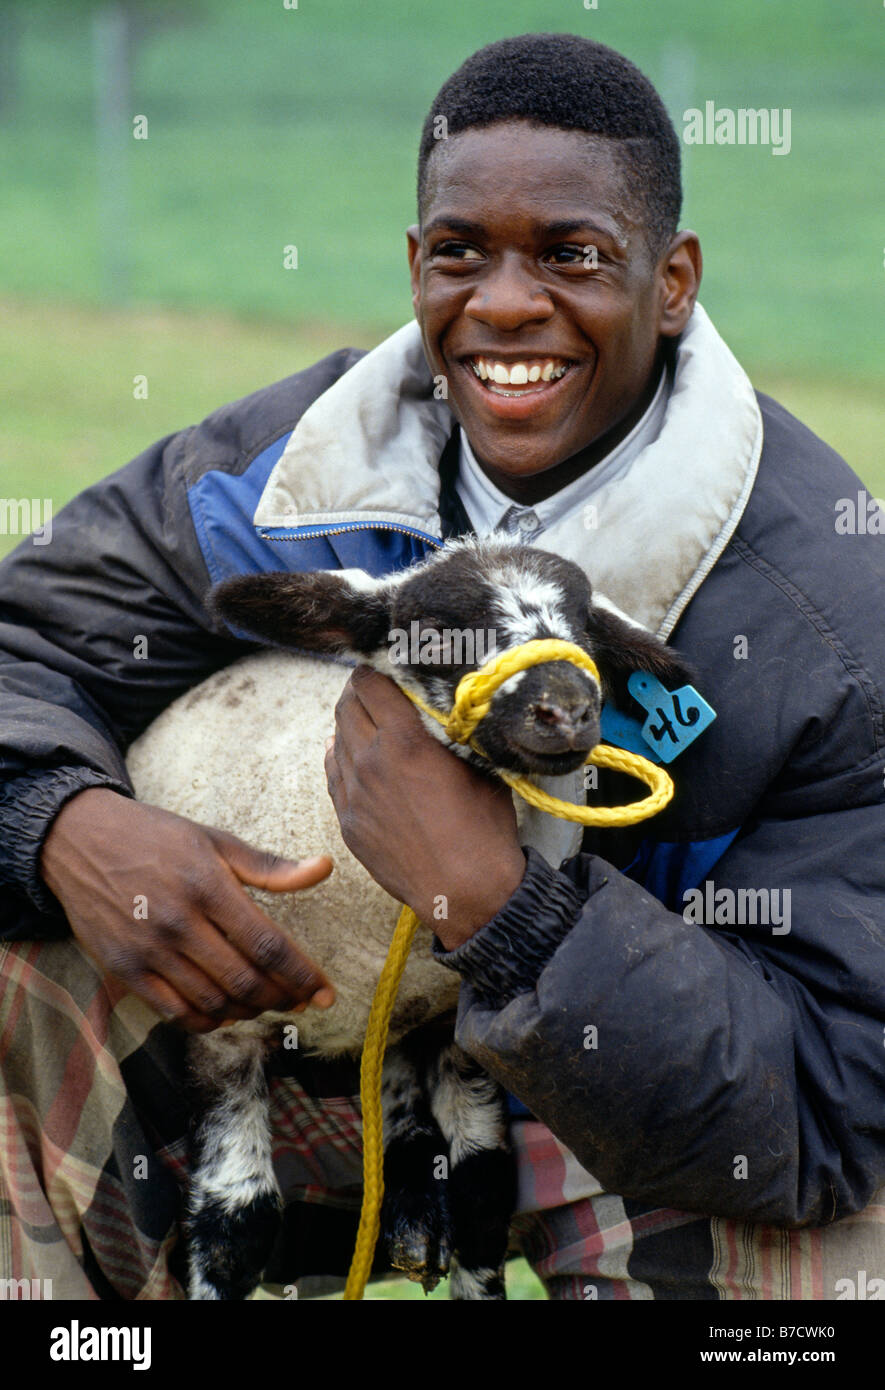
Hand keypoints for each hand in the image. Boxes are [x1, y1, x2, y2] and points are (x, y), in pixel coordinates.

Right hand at [40, 788, 334, 1031]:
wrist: (80, 840)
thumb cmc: (156, 838)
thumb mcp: (215, 841)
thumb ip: (269, 866)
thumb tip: (324, 868)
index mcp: (208, 886)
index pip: (267, 944)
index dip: (302, 975)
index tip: (326, 993)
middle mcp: (178, 922)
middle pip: (244, 980)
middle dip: (283, 997)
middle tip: (302, 1000)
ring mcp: (148, 950)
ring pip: (213, 1002)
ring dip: (249, 1011)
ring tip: (268, 1003)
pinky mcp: (124, 969)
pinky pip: (175, 1012)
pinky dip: (208, 1020)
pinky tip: (226, 1012)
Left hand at [324, 667, 524, 949]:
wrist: (464, 890)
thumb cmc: (483, 828)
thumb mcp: (479, 765)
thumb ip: (452, 731)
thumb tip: (443, 707)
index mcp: (404, 741)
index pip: (368, 684)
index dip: (375, 670)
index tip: (385, 669)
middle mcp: (370, 761)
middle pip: (346, 707)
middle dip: (360, 693)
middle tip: (377, 692)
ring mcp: (354, 794)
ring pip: (336, 740)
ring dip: (350, 726)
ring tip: (370, 724)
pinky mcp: (348, 821)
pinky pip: (334, 775)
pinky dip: (342, 758)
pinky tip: (356, 756)